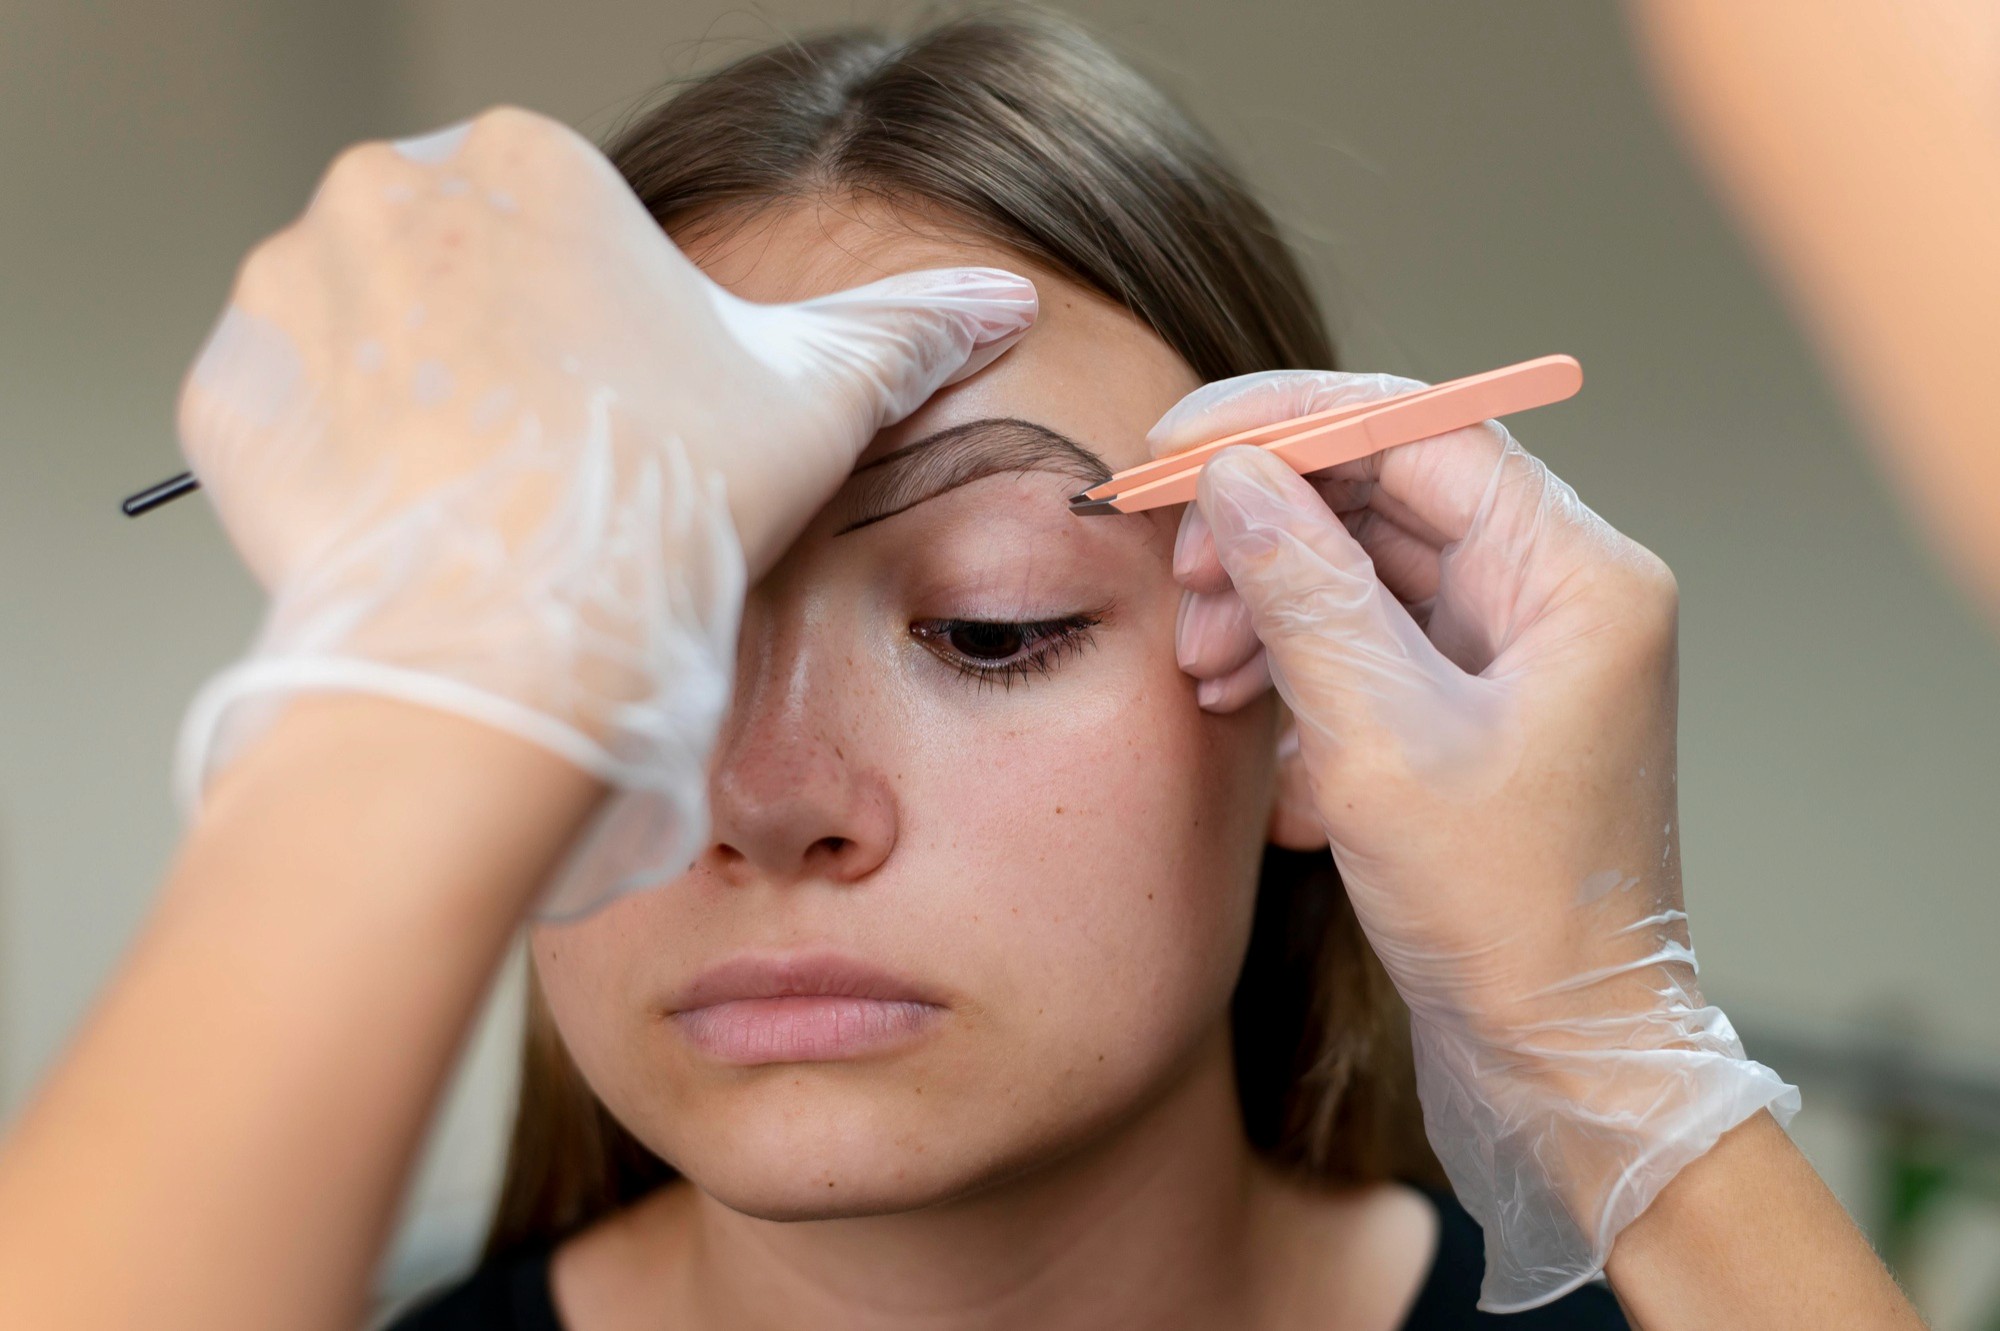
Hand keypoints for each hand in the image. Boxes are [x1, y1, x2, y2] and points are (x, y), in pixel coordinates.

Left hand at [175, 108, 1035, 915]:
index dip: (601, 331)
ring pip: (369, 333)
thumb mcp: (816, 399)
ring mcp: (292, 289)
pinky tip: (420, 520)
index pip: (559, 227)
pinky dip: (346, 459)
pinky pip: (294, 408)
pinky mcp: (231, 393)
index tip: (620, 412)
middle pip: (457, 266)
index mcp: (531, 164)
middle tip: (561, 462)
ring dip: (420, 402)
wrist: (515, 657)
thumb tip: (999, 304)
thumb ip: (908, 330)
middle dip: (501, 353)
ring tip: (493, 500)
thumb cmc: (662, 511)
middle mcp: (390, 195)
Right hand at [1156, 371, 1796, 1310]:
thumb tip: (1230, 473)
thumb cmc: (1503, 915)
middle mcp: (1556, 589)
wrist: (1557, 1052)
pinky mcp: (1475, 694)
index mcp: (1575, 575)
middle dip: (1266, 519)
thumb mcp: (1380, 744)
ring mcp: (1517, 642)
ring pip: (1366, 556)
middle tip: (1176, 571)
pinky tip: (1232, 694)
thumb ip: (1303, 592)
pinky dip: (1292, 646)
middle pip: (1386, 487)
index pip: (1420, 428)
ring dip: (1266, 589)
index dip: (1285, 421)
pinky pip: (1369, 627)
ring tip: (1198, 659)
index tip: (1175, 440)